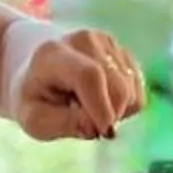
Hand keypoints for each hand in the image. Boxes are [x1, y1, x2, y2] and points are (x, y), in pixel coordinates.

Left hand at [9, 25, 144, 140]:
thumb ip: (63, 124)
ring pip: (131, 92)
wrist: (35, 66)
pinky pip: (138, 91)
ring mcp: (107, 43)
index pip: (89, 76)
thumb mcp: (34, 118)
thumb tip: (97, 128)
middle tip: (85, 123)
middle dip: (109, 116)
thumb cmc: (34, 97)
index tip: (101, 132)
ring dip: (115, 111)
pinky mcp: (123, 52)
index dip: (101, 107)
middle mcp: (84, 41)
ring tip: (87, 106)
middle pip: (118, 87)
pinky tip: (101, 99)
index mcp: (54, 54)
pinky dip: (123, 105)